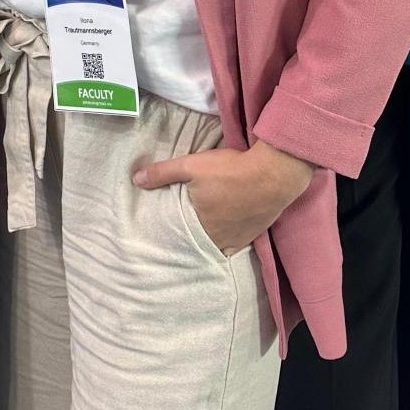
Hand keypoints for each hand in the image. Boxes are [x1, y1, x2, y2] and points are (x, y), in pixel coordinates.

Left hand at [131, 141, 312, 255]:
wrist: (273, 173)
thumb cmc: (229, 170)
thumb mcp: (190, 165)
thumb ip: (162, 173)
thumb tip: (135, 180)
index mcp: (201, 226)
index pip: (180, 236)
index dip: (173, 233)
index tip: (165, 230)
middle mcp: (219, 239)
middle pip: (199, 241)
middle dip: (190, 237)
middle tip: (182, 229)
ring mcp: (239, 239)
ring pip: (217, 244)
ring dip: (209, 238)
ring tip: (200, 230)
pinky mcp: (254, 234)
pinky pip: (235, 243)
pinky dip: (227, 239)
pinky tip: (223, 231)